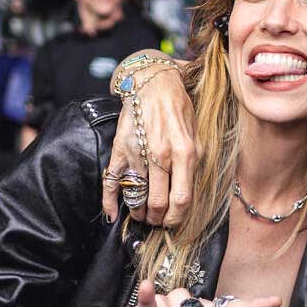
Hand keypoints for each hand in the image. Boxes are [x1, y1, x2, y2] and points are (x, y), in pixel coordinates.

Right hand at [103, 53, 200, 226]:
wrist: (152, 83)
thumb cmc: (178, 109)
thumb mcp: (197, 136)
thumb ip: (194, 165)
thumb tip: (188, 193)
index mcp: (184, 154)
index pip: (181, 199)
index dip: (176, 218)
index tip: (173, 223)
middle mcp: (160, 156)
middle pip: (158, 203)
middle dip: (157, 218)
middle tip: (157, 221)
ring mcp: (138, 153)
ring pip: (136, 196)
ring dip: (138, 212)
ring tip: (141, 215)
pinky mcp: (120, 149)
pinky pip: (111, 180)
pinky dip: (109, 201)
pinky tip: (112, 214)